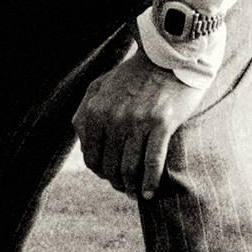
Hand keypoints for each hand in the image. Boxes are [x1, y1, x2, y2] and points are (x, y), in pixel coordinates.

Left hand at [71, 47, 207, 199]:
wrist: (169, 58)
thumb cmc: (134, 75)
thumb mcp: (99, 87)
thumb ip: (85, 112)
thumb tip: (82, 141)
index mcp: (95, 111)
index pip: (91, 155)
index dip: (99, 171)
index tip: (108, 176)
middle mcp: (113, 118)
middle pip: (109, 165)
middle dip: (115, 181)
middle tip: (122, 188)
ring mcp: (137, 122)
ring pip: (129, 167)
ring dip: (130, 186)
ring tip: (134, 194)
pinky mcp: (162, 124)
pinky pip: (153, 161)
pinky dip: (150, 182)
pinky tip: (149, 193)